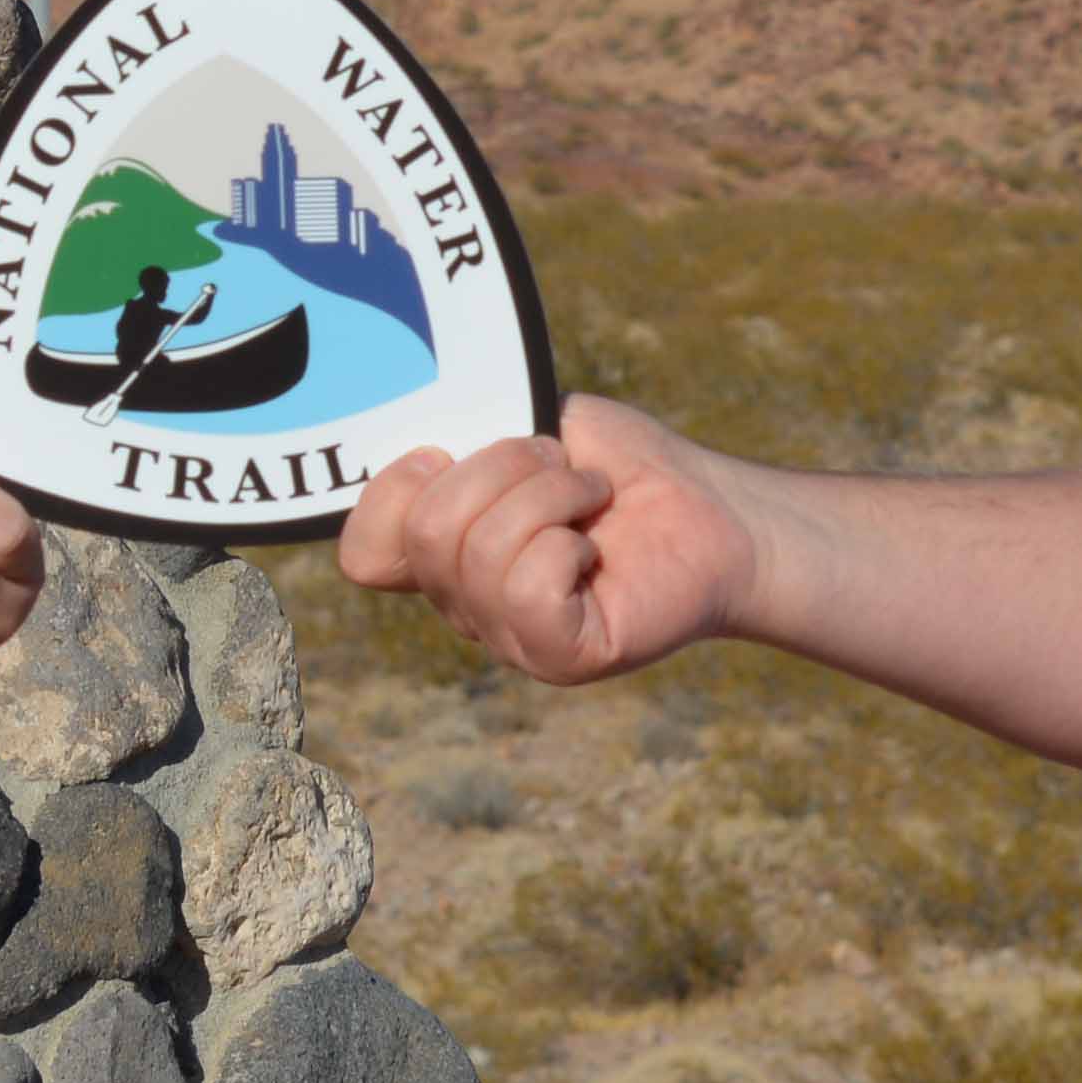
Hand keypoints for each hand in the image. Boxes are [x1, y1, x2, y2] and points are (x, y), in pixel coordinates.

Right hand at [339, 398, 754, 683]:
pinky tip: (597, 548)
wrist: (716, 508)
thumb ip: (477, 427)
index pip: (365, 553)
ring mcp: (510, 639)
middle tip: (558, 462)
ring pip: (478, 553)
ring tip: (589, 497)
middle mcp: (467, 606)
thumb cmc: (627, 468)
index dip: (392, 490)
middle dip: (499, 467)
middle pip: (425, 534)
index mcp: (448, 555)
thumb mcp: (539, 424)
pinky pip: (526, 589)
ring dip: (547, 495)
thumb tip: (429, 430)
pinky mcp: (560, 658)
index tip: (446, 449)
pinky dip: (566, 542)